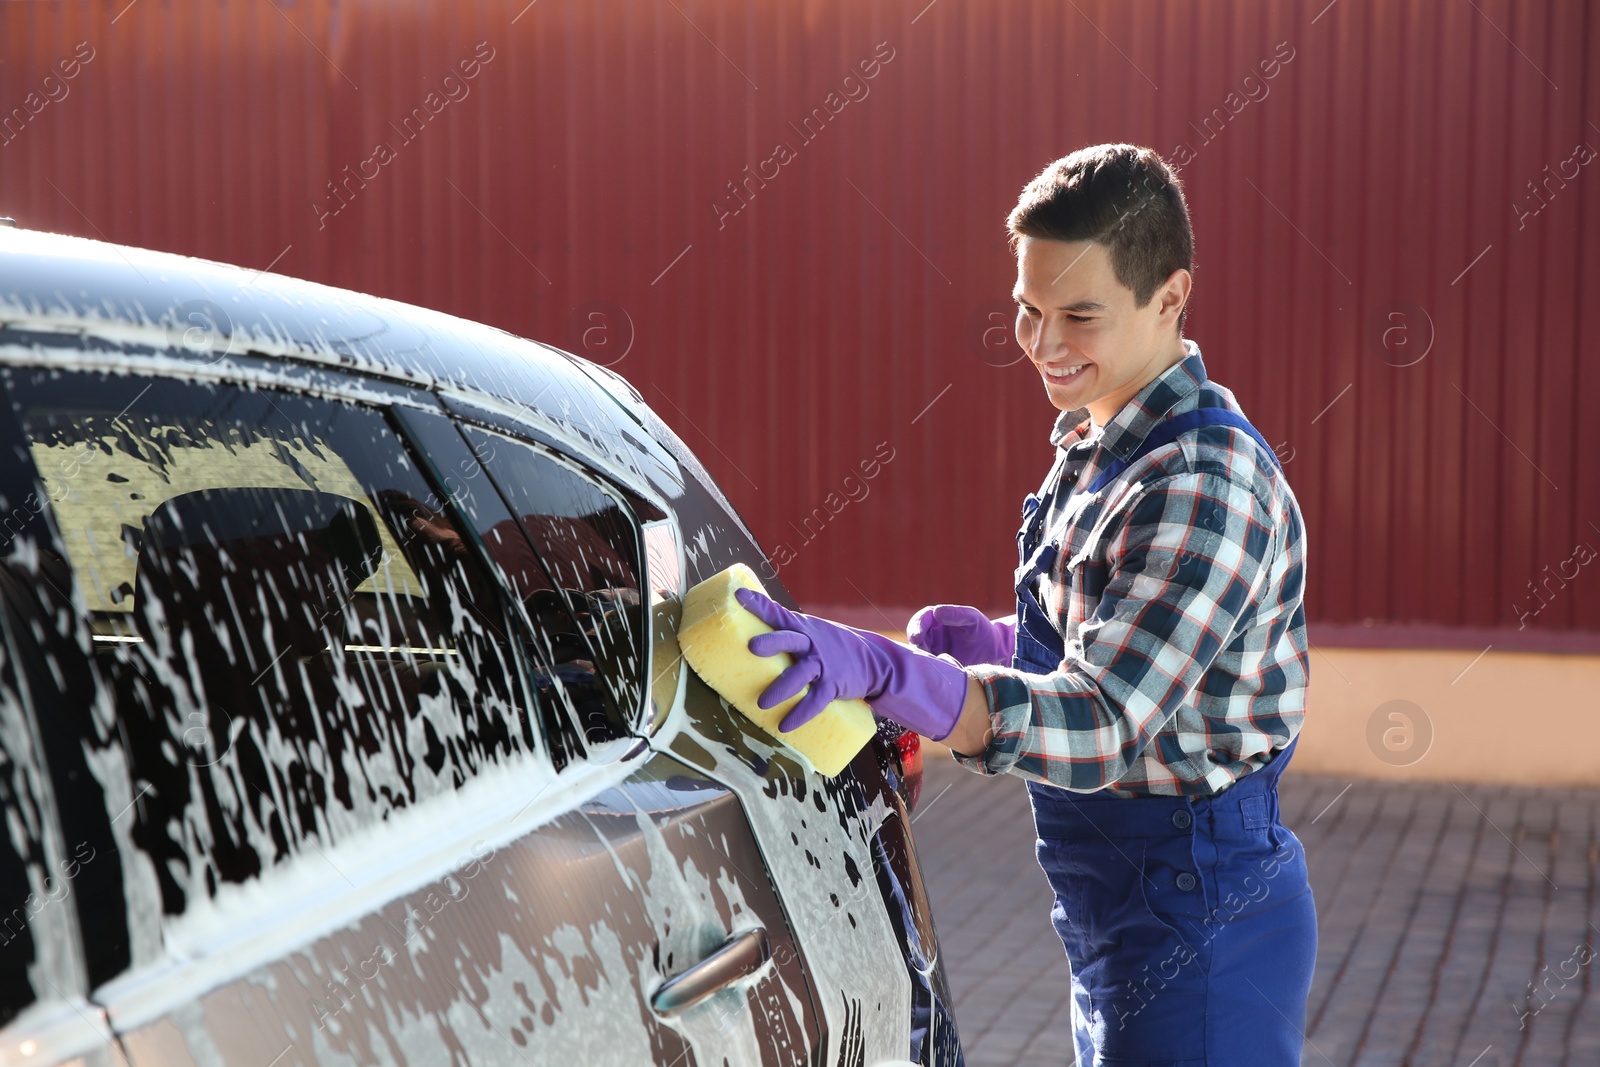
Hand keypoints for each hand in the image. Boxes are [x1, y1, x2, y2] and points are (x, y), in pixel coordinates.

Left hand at [734, 587, 969, 738]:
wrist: (873, 660)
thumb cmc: (832, 646)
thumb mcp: (813, 632)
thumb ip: (788, 632)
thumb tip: (751, 636)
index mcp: (803, 628)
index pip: (778, 613)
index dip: (759, 605)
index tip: (740, 596)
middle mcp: (811, 643)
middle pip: (789, 638)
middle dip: (772, 642)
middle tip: (753, 647)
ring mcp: (823, 664)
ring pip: (799, 675)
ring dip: (780, 689)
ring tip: (762, 704)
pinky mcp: (833, 685)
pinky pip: (814, 702)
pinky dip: (799, 715)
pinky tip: (785, 726)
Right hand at [906, 605, 1016, 666]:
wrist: (995, 653)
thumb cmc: (983, 631)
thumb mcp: (974, 619)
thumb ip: (958, 614)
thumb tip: (936, 612)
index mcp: (935, 620)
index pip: (919, 621)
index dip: (915, 628)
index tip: (916, 638)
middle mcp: (929, 637)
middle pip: (915, 641)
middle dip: (916, 649)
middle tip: (923, 656)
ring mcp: (932, 653)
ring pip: (918, 658)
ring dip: (922, 662)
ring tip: (934, 667)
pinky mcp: (937, 669)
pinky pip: (928, 671)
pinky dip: (929, 673)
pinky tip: (937, 677)